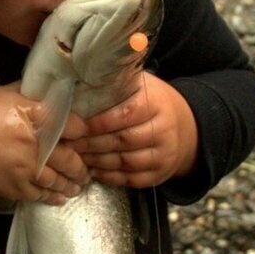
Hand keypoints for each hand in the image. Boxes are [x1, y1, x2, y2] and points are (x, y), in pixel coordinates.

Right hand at [0, 83, 88, 205]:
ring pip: (58, 180)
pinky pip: (40, 195)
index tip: (85, 133)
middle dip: (81, 165)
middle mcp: (36, 147)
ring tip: (77, 184)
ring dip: (71, 183)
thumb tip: (52, 88)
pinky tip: (61, 197)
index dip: (83, 130)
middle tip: (86, 167)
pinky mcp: (15, 188)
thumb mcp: (8, 94)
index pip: (73, 126)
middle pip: (70, 159)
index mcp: (36, 120)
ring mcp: (26, 170)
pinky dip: (53, 197)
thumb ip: (33, 93)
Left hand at [64, 71, 198, 188]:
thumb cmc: (151, 102)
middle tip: (69, 143)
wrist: (185, 127)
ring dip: (97, 161)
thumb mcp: (140, 85)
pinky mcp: (160, 174)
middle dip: (92, 143)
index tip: (75, 125)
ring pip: (126, 162)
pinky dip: (109, 177)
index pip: (126, 114)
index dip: (98, 122)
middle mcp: (164, 130)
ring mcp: (164, 154)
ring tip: (76, 156)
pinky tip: (93, 170)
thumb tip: (80, 73)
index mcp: (156, 103)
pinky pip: (132, 180)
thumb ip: (116, 83)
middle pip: (123, 140)